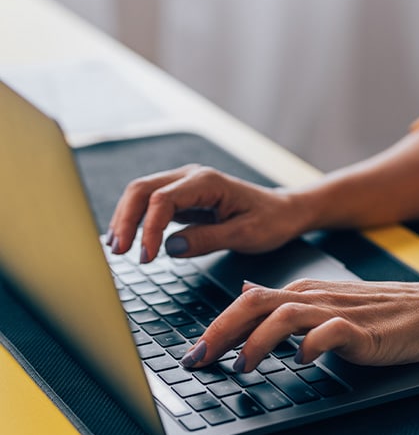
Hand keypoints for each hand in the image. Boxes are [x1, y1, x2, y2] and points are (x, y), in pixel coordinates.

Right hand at [107, 164, 307, 260]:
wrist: (285, 211)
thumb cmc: (271, 221)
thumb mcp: (245, 235)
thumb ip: (207, 240)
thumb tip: (170, 248)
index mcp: (207, 182)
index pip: (162, 200)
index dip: (148, 228)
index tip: (145, 256)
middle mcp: (192, 177)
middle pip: (142, 190)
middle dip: (126, 220)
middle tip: (119, 252)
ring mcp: (186, 186)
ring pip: (142, 195)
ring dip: (126, 219)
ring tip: (117, 249)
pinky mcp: (184, 198)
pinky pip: (152, 205)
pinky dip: (138, 221)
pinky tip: (130, 240)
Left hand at [181, 279, 418, 370]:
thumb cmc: (377, 313)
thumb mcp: (323, 302)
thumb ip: (284, 301)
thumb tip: (245, 292)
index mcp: (303, 292)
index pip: (248, 303)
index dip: (215, 328)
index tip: (192, 355)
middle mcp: (314, 297)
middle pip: (256, 303)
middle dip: (220, 331)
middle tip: (197, 360)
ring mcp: (338, 311)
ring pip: (286, 315)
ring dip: (258, 342)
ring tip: (242, 367)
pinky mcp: (363, 330)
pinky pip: (331, 332)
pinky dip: (311, 345)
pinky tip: (302, 362)